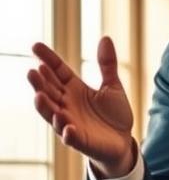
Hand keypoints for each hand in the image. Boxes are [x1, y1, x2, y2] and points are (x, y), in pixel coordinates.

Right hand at [27, 37, 135, 177]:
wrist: (123, 141)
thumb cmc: (114, 115)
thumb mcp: (112, 86)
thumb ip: (107, 64)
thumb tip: (105, 38)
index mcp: (74, 90)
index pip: (57, 72)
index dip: (47, 59)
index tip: (35, 46)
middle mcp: (67, 105)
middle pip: (49, 91)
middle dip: (40, 83)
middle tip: (34, 71)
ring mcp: (70, 123)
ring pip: (52, 113)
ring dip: (45, 106)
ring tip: (38, 95)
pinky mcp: (80, 140)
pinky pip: (70, 137)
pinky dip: (67, 132)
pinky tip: (67, 126)